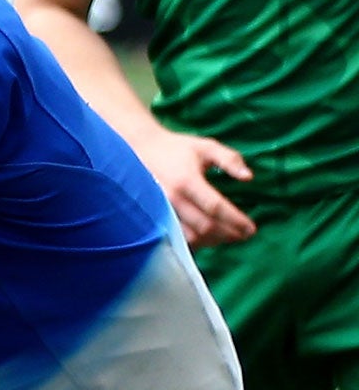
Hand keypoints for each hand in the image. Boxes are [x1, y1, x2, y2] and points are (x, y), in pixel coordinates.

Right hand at [132, 128, 255, 246]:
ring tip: (228, 237)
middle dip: (228, 234)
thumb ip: (230, 159)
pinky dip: (195, 242)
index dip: (236, 220)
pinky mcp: (153, 218)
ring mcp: (160, 211)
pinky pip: (175, 238)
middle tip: (244, 235)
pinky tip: (207, 238)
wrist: (138, 150)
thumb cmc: (176, 148)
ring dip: (212, 241)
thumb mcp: (206, 147)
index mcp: (187, 181)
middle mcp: (172, 199)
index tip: (251, 228)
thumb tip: (249, 177)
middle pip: (204, 227)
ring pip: (189, 237)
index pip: (216, 207)